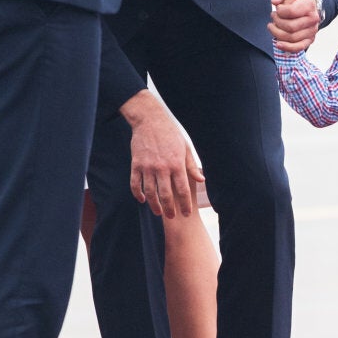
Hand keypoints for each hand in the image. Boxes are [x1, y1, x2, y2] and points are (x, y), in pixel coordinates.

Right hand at [119, 90, 202, 217]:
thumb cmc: (171, 134)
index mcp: (177, 164)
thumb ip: (192, 166)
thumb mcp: (186, 148)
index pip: (183, 190)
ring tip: (158, 213)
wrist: (150, 120)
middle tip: (172, 217)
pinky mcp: (136, 164)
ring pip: (150, 192)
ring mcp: (148, 167)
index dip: (185, 204)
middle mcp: (162, 167)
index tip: (186, 213)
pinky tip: (142, 200)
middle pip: (166, 195)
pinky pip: (135, 184)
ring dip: (154, 205)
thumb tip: (202, 180)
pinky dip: (138, 194)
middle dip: (170, 209)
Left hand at [268, 0, 320, 52]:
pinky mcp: (309, 39)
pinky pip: (299, 47)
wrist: (307, 3)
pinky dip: (287, 47)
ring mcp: (312, 30)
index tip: (278, 8)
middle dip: (277, 22)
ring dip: (277, 32)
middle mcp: (313, 19)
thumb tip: (275, 2)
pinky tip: (278, 43)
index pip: (291, 12)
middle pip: (290, 27)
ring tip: (272, 25)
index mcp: (309, 4)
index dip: (280, 11)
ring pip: (291, 37)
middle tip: (273, 15)